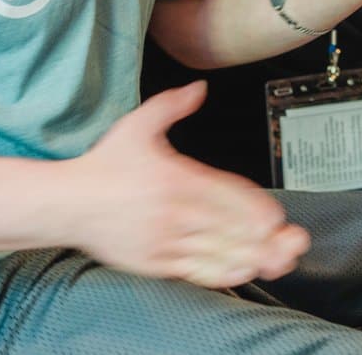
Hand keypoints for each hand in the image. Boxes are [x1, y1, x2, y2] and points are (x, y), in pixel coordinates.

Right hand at [71, 82, 307, 286]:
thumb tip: (200, 89)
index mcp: (177, 179)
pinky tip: (243, 271)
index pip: (227, 195)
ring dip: (253, 258)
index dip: (256, 208)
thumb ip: (173, 104)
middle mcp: (175, 213)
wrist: (68, 203)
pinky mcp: (155, 263)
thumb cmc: (104, 165)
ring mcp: (165, 241)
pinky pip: (197, 272)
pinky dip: (224, 274)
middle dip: (266, 237)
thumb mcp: (138, 124)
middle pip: (231, 229)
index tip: (276, 216)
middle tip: (293, 240)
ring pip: (218, 254)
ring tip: (278, 259)